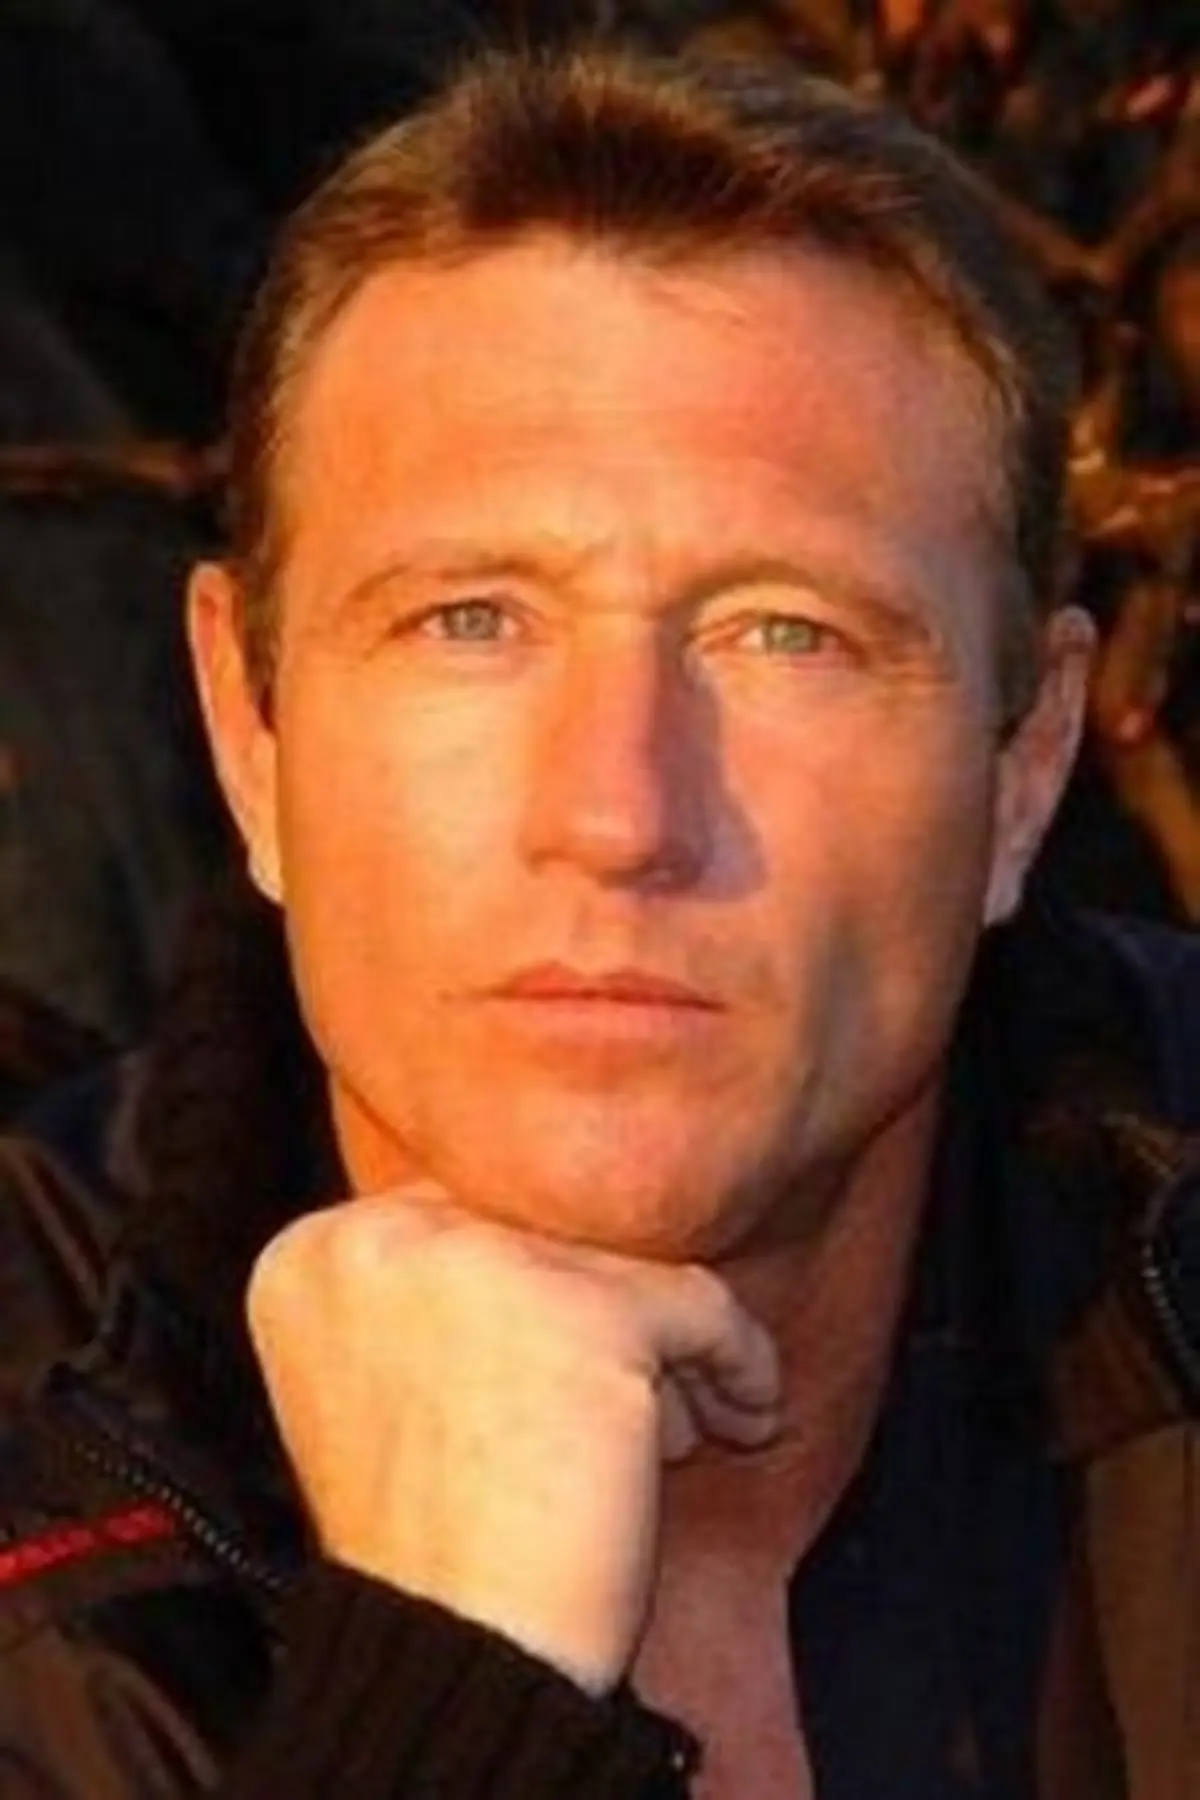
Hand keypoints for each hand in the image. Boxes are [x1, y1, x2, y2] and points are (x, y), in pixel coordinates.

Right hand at [247, 1189, 779, 1694]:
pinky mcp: (587, 1314)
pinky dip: (737, 1365)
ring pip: (622, 1264)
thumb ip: (442, 1298)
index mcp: (314, 1256)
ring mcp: (484, 1265)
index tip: (566, 1367)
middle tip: (638, 1404)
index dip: (530, 1292)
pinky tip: (745, 1418)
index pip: (461, 1219)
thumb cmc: (426, 1551)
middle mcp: (383, 1239)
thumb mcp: (387, 1388)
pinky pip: (702, 1308)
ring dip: (664, 1350)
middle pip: (544, 1235)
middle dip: (600, 1320)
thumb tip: (565, 1244)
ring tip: (662, 1434)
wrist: (452, 1659)